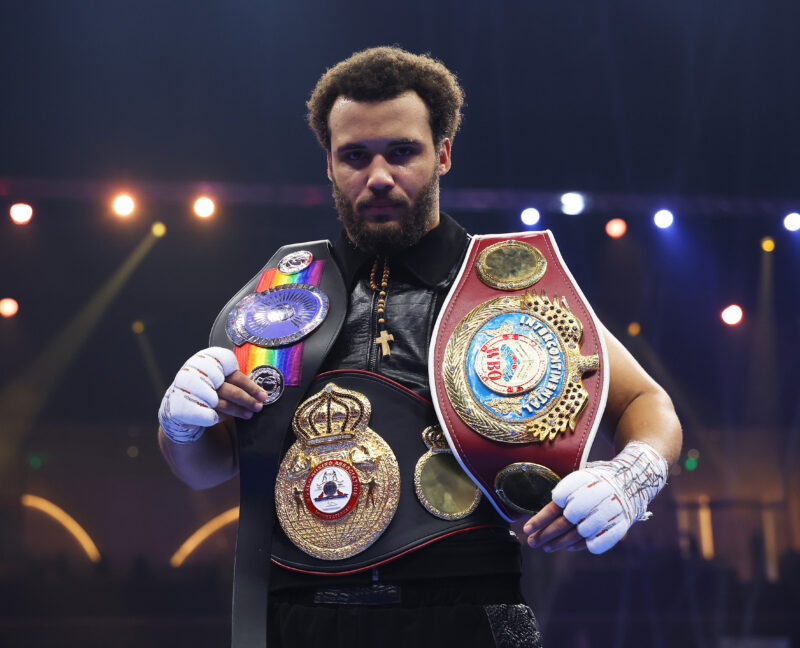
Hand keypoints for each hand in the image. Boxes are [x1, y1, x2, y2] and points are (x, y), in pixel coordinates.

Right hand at [158, 347, 267, 443]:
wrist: (179, 398)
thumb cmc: (206, 385)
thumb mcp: (218, 375)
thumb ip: (234, 379)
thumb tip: (260, 392)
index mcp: (207, 360)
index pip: (233, 373)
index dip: (249, 385)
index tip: (262, 395)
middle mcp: (197, 372)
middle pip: (229, 389)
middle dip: (247, 399)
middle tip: (260, 406)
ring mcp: (189, 390)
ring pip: (220, 403)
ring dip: (237, 410)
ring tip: (250, 414)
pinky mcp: (184, 406)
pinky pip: (208, 415)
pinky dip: (220, 417)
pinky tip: (226, 418)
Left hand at [523, 441, 668, 553]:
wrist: (631, 479)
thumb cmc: (596, 481)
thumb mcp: (579, 479)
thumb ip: (563, 494)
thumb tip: (540, 515)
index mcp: (581, 484)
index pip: (556, 505)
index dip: (540, 519)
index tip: (527, 529)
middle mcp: (594, 498)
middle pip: (565, 522)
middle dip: (546, 534)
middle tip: (532, 542)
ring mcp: (608, 513)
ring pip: (578, 534)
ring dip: (559, 543)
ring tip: (545, 547)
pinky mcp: (618, 525)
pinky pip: (596, 541)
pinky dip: (581, 545)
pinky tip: (569, 548)